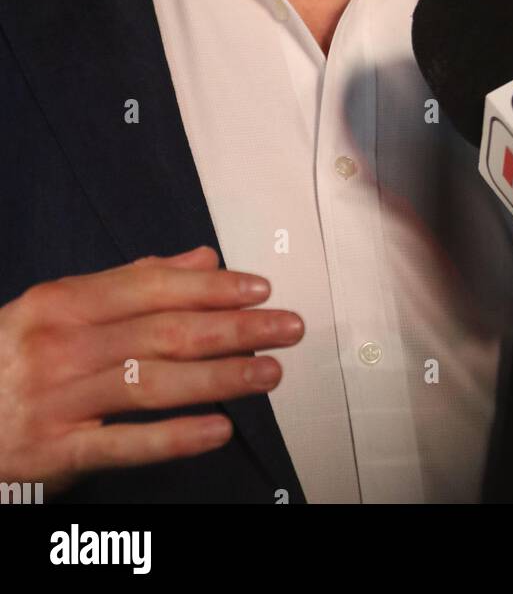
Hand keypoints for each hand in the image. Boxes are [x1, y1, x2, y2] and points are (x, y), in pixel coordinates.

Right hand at [0, 245, 303, 496]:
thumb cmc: (16, 358)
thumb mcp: (59, 309)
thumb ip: (132, 282)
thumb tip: (202, 259)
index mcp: (62, 302)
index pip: (152, 287)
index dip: (212, 287)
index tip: (260, 289)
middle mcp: (61, 346)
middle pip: (164, 332)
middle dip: (234, 328)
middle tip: (285, 327)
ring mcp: (59, 400)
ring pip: (153, 383)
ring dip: (220, 377)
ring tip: (269, 372)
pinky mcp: (56, 452)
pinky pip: (125, 443)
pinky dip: (175, 437)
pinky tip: (219, 429)